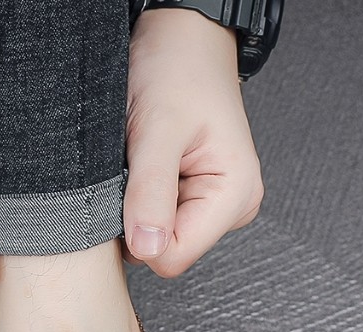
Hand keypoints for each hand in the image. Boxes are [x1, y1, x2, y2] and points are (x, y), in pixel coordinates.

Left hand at [124, 10, 263, 276]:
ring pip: (153, 240)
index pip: (173, 258)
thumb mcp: (157, 130)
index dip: (138, 234)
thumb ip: (151, 193)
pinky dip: (134, 202)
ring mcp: (211, 206)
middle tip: (134, 170)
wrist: (179, 41)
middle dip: (136, 219)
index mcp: (234, 196)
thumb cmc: (175, 72)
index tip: (129, 191)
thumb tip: (147, 249)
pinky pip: (151, 224)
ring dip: (133, 209)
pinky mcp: (192, 201)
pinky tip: (140, 170)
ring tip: (138, 164)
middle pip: (163, 252)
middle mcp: (229, 207)